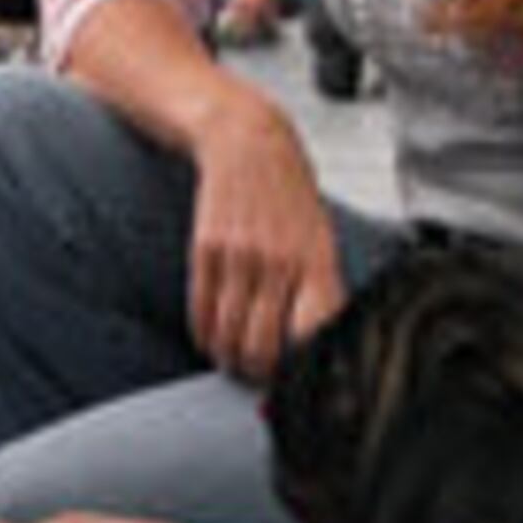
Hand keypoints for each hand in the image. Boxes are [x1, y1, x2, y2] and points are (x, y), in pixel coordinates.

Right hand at [187, 98, 347, 383]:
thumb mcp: (321, 239)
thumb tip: (317, 346)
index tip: (300, 380)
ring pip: (229, 337)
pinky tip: (212, 339)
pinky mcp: (205, 252)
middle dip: (259, 374)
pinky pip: (201, 313)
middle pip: (263, 348)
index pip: (313, 336)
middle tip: (259, 377)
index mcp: (316, 262)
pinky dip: (205, 336)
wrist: (249, 142)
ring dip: (230, 360)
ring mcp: (239, 258)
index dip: (304, 368)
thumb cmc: (289, 195)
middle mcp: (279, 264)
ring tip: (234, 362)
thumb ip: (320, 290)